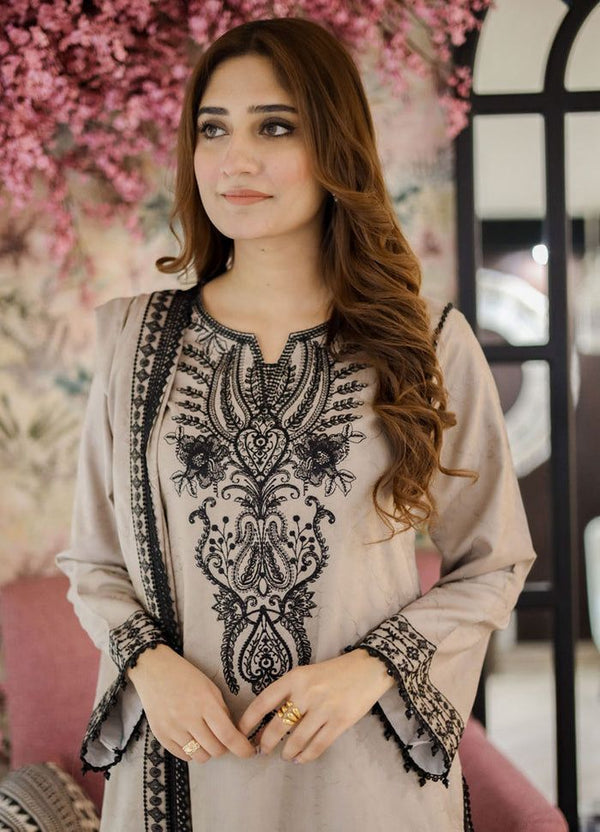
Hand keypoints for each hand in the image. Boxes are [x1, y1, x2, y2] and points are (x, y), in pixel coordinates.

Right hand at [126, 644, 255, 764]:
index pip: (227, 735)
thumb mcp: (210, 688)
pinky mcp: (161, 736)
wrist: (154, 670)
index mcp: (205, 702)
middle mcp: (188, 718)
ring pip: (199, 757)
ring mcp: (173, 728)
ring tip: (205, 737)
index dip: (241, 748)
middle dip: (224, 747)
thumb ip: (222, 711)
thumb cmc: (185, 676)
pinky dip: (191, 751)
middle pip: (215, 750)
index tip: (249, 752)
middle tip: (223, 738)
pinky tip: (191, 737)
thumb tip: (233, 734)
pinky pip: (183, 756)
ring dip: (207, 751)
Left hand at [236, 648, 394, 763]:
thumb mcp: (307, 673)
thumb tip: (269, 719)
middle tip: (262, 750)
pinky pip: (317, 745)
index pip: (264, 701)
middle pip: (277, 725)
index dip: (249, 720)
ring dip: (286, 752)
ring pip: (297, 739)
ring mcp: (324, 708)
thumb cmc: (334, 671)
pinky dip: (306, 756)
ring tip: (284, 755)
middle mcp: (307, 692)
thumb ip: (289, 691)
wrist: (367, 668)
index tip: (241, 733)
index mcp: (295, 677)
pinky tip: (300, 758)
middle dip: (266, 742)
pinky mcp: (340, 721)